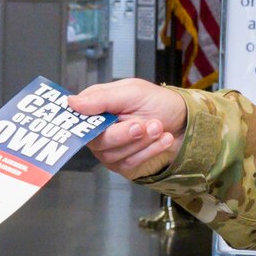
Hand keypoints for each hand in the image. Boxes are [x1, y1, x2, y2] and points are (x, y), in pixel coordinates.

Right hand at [68, 79, 186, 179]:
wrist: (183, 121)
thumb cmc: (158, 102)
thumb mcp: (132, 92)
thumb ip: (102, 98)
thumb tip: (72, 102)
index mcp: (96, 107)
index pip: (78, 118)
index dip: (87, 123)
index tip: (110, 120)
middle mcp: (99, 129)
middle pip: (96, 141)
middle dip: (123, 134)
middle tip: (142, 125)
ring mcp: (110, 149)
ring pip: (113, 155)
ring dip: (141, 142)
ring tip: (158, 128)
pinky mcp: (124, 164)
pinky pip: (129, 163)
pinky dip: (149, 151)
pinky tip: (163, 140)